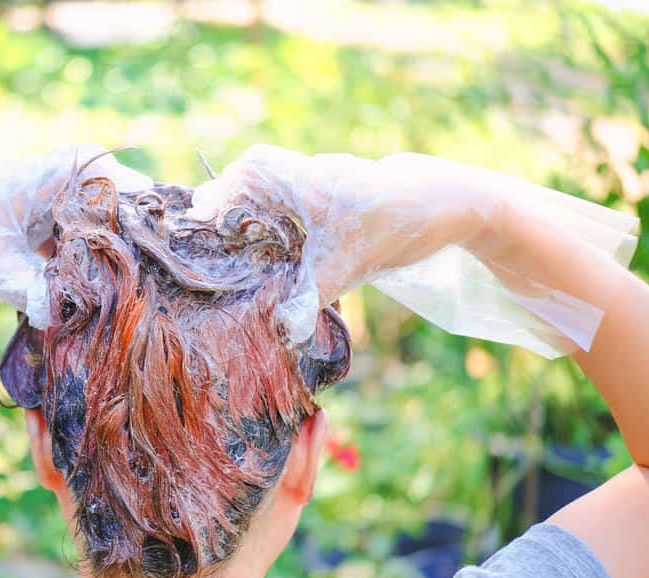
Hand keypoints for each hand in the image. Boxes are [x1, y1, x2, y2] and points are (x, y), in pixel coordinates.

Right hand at [188, 145, 505, 304]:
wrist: (450, 203)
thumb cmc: (394, 223)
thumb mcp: (347, 265)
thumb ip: (307, 298)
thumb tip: (280, 333)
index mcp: (302, 180)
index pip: (247, 172)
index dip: (218, 192)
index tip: (198, 217)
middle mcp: (311, 175)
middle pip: (257, 173)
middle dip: (232, 197)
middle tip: (213, 227)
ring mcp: (330, 181)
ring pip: (281, 184)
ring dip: (259, 205)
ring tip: (240, 239)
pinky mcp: (346, 195)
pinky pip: (303, 196)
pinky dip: (286, 214)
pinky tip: (285, 246)